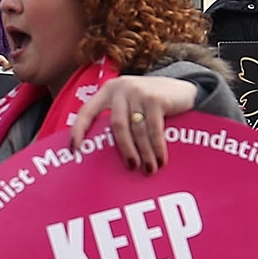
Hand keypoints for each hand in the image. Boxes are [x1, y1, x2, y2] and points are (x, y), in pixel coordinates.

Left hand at [68, 75, 202, 173]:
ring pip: (137, 129)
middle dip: (125, 149)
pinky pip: (154, 129)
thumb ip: (118, 119)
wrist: (183, 90)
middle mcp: (120, 89)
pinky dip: (157, 147)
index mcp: (107, 92)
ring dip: (144, 152)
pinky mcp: (156, 98)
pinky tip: (160, 160)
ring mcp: (138, 91)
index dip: (78, 130)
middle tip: (131, 167)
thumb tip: (104, 155)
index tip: (73, 150)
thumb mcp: (131, 106)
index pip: (87, 111)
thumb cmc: (151, 105)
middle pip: (117, 125)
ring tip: (149, 169)